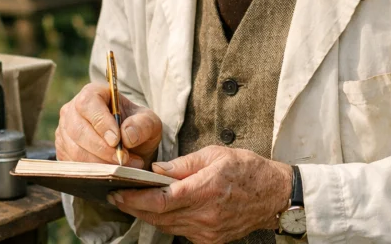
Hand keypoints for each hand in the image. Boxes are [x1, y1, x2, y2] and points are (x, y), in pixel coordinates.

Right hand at [55, 82, 162, 169]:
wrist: (129, 145)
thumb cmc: (136, 127)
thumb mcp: (149, 122)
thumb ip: (142, 125)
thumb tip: (127, 135)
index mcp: (92, 93)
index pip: (88, 104)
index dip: (100, 122)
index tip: (116, 141)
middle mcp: (72, 110)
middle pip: (78, 129)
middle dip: (102, 149)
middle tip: (123, 159)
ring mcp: (64, 131)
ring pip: (75, 149)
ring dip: (100, 162)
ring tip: (123, 166)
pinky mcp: (62, 150)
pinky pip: (73, 164)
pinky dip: (92, 171)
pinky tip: (110, 171)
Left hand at [107, 145, 291, 242]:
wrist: (275, 195)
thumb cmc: (246, 169)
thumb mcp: (214, 155)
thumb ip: (182, 164)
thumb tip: (155, 170)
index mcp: (206, 190)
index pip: (161, 200)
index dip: (135, 199)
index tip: (117, 192)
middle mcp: (205, 216)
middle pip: (159, 216)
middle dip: (133, 207)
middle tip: (115, 196)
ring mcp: (208, 232)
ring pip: (167, 226)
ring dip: (146, 215)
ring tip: (129, 202)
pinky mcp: (211, 240)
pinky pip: (180, 231)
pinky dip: (165, 221)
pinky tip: (155, 210)